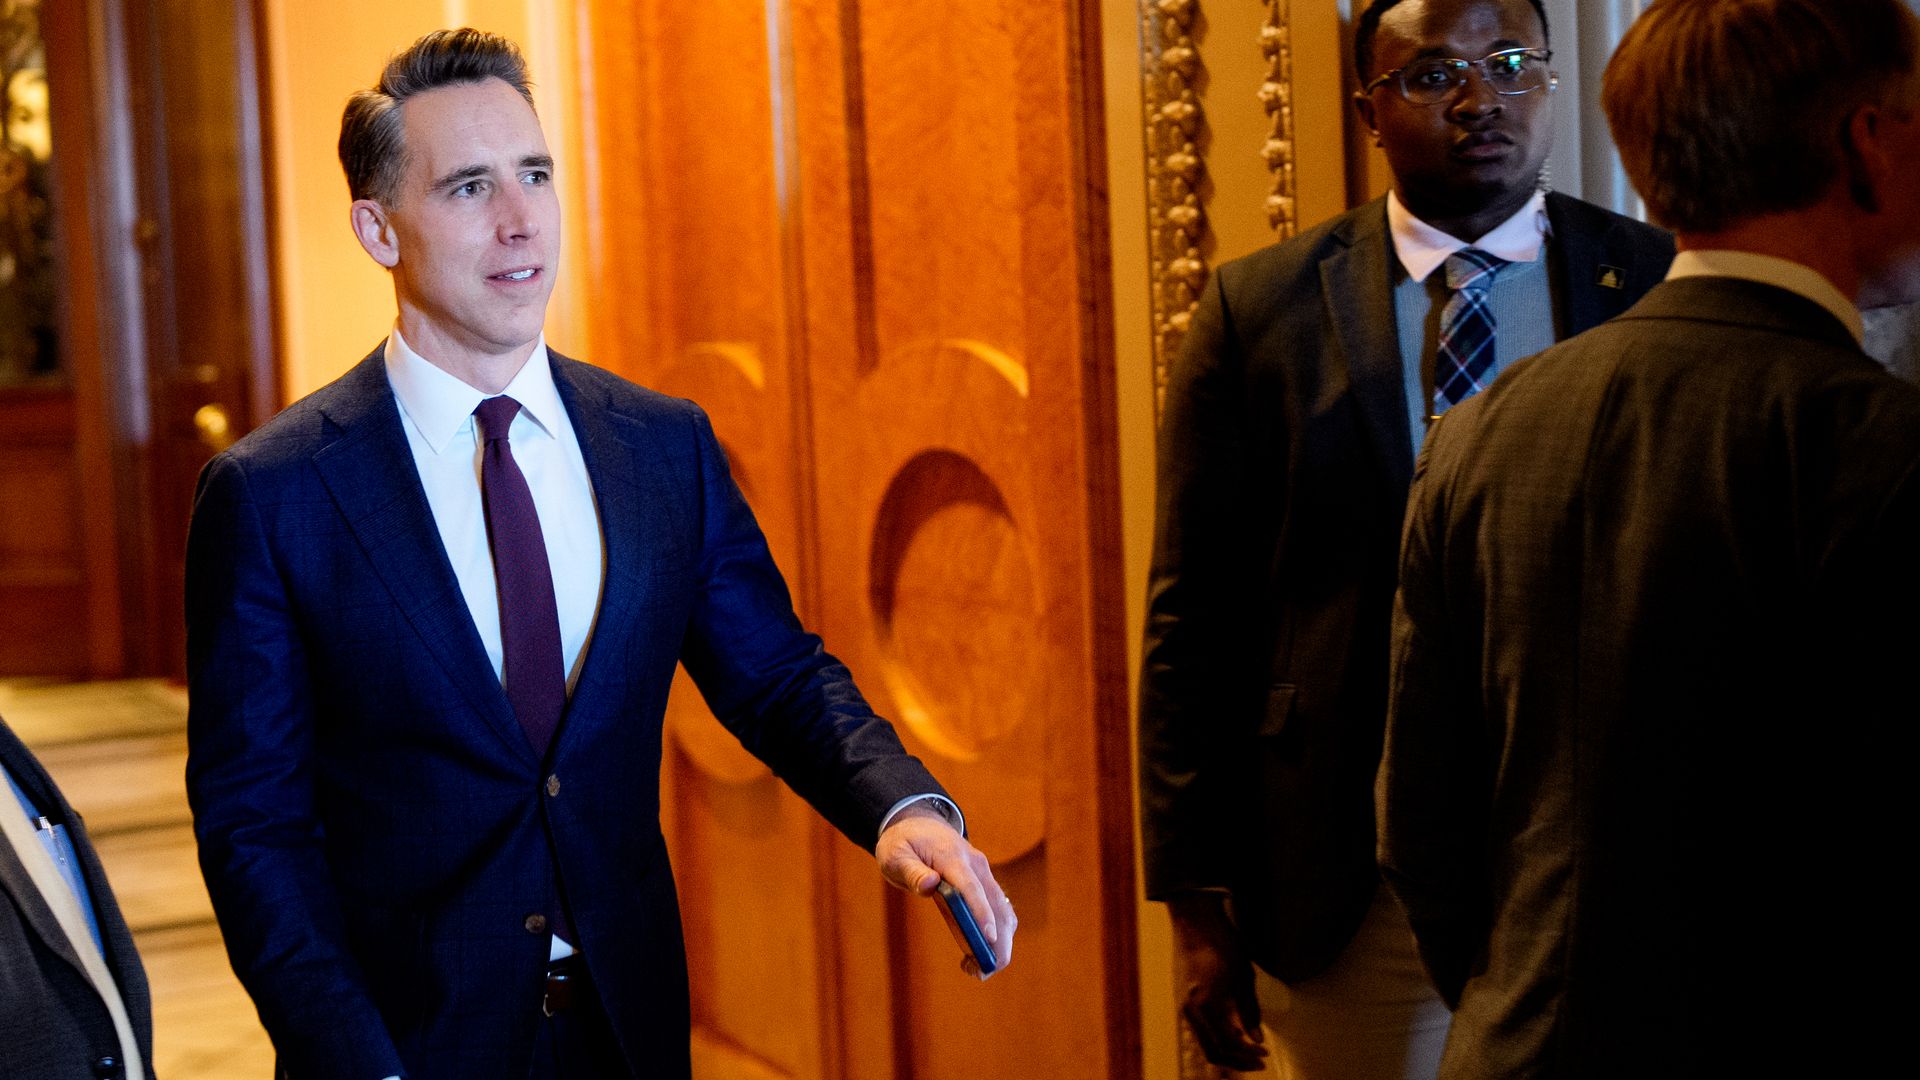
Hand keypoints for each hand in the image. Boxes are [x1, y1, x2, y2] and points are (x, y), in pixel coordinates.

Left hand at [875, 804, 1015, 976]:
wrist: (919, 823)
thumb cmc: (904, 843)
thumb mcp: (896, 856)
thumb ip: (911, 871)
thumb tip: (930, 885)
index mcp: (952, 857)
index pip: (971, 887)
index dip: (981, 913)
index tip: (988, 940)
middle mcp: (976, 864)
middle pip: (996, 903)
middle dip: (997, 941)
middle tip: (981, 972)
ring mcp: (983, 873)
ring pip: (1003, 910)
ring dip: (999, 942)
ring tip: (977, 969)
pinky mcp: (985, 883)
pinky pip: (998, 910)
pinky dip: (997, 934)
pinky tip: (979, 953)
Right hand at [1170, 892, 1266, 1070]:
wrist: (1196, 920)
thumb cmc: (1222, 943)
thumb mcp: (1243, 977)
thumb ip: (1249, 1011)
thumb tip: (1257, 1039)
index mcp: (1205, 1005)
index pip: (1226, 1044)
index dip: (1247, 1054)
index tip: (1265, 1053)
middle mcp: (1190, 1010)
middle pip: (1212, 1051)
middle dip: (1238, 1060)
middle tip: (1259, 1060)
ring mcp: (1184, 1006)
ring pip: (1205, 1043)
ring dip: (1228, 1050)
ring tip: (1249, 1048)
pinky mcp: (1184, 1000)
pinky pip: (1200, 1029)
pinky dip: (1217, 1036)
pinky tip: (1234, 1030)